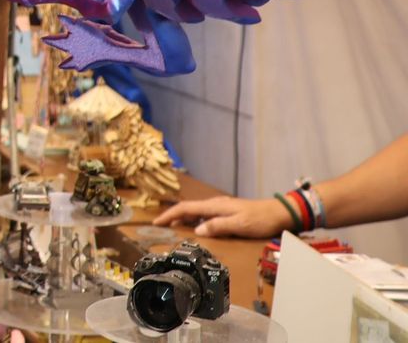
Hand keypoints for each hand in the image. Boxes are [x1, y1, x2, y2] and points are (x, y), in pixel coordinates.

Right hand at [153, 195, 290, 238]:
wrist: (279, 213)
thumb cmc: (260, 219)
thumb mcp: (239, 225)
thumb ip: (218, 226)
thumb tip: (198, 231)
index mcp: (215, 206)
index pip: (186, 208)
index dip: (170, 215)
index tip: (156, 222)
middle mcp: (215, 204)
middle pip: (188, 208)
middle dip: (172, 216)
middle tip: (161, 227)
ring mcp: (221, 207)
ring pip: (196, 211)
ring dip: (183, 218)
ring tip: (174, 228)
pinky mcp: (227, 211)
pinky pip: (204, 214)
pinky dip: (195, 220)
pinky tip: (197, 227)